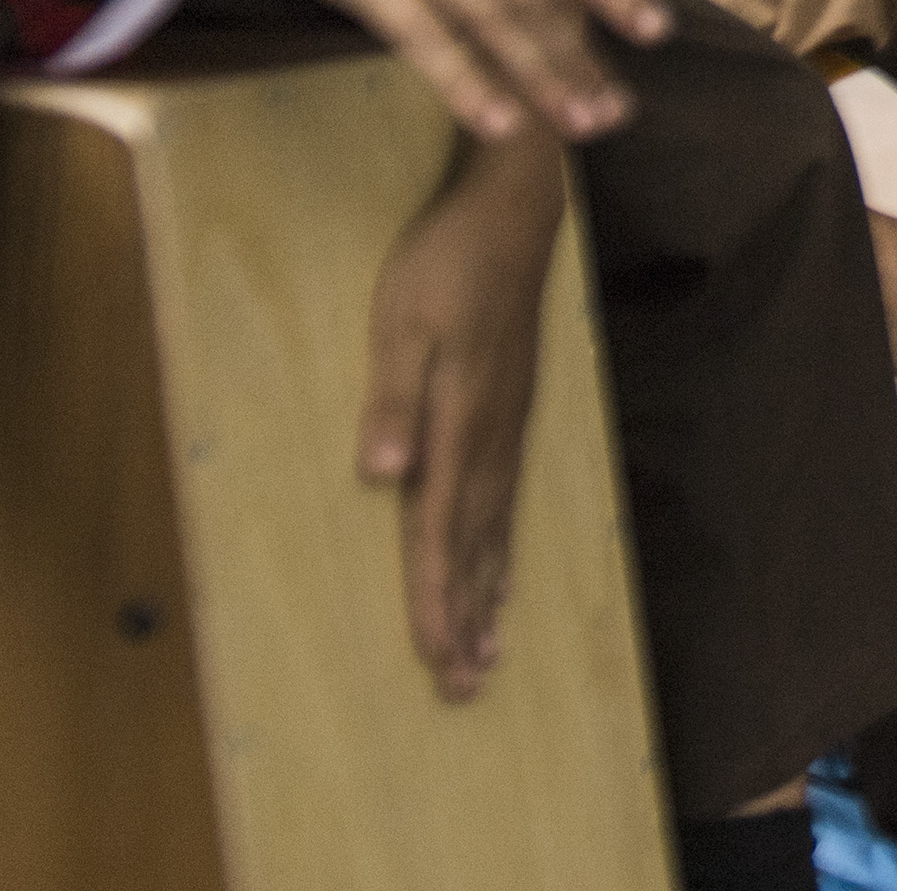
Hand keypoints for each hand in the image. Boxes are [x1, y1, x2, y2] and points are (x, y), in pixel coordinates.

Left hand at [356, 135, 559, 699]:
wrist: (515, 207)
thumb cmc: (447, 256)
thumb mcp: (401, 316)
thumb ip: (394, 398)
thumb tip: (380, 476)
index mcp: (459, 421)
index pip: (440, 528)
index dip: (435, 597)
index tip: (434, 658)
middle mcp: (492, 436)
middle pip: (474, 546)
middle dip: (466, 619)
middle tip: (462, 688)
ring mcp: (510, 425)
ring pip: (497, 530)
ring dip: (489, 596)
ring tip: (487, 657)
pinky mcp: (515, 409)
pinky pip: (510, 499)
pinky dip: (504, 550)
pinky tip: (505, 575)